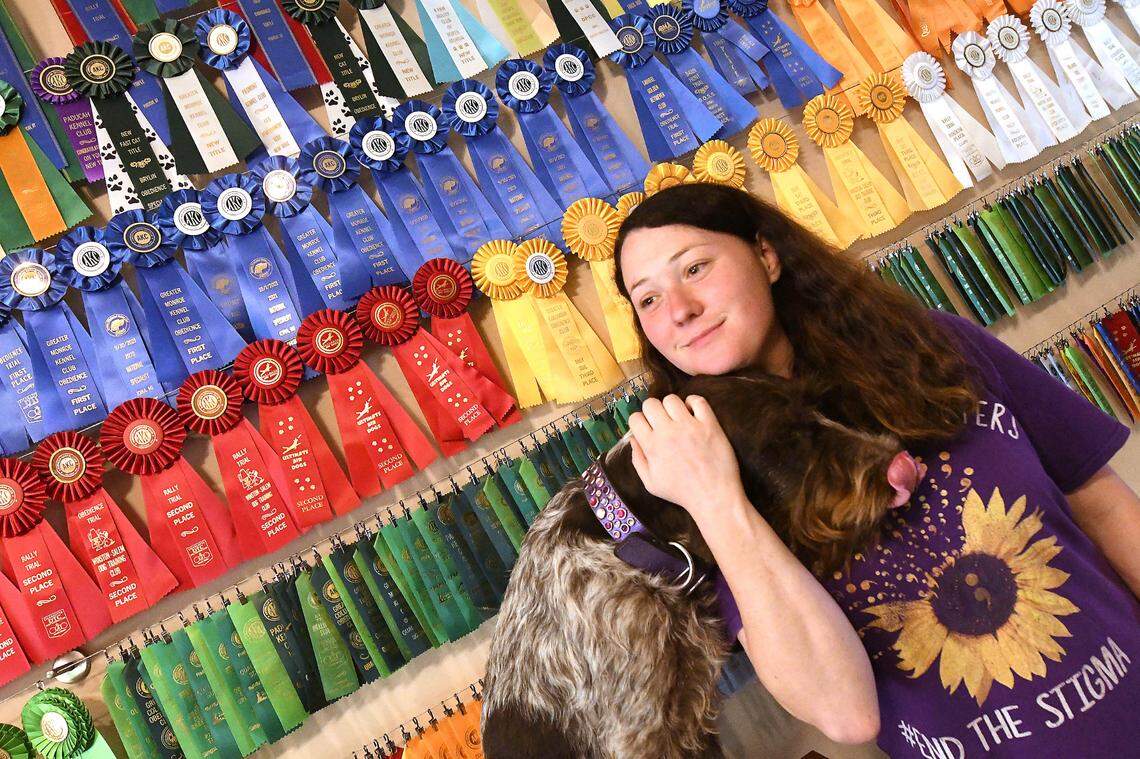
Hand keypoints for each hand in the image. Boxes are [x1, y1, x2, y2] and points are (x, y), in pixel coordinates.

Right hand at [627, 394, 744, 520]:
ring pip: (671, 399)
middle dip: (652, 410)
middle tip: (661, 421)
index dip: (639, 422)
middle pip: (650, 403)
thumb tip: (633, 439)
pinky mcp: (709, 425)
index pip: (635, 418)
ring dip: (671, 406)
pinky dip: (693, 402)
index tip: (647, 428)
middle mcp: (668, 432)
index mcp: (652, 446)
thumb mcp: (651, 483)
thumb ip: (638, 460)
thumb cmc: (681, 492)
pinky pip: (698, 401)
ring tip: (677, 417)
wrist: (712, 497)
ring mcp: (689, 426)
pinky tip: (693, 412)